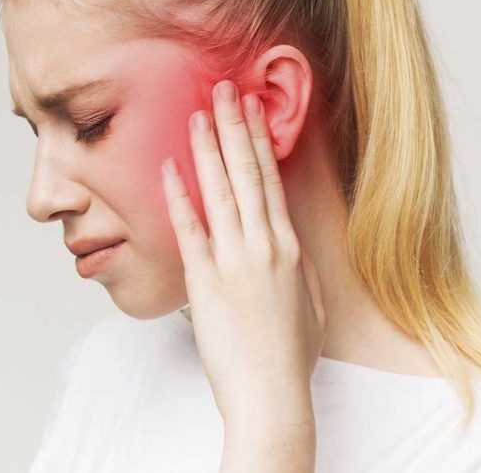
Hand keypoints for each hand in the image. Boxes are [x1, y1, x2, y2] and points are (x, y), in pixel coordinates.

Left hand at [160, 79, 328, 426]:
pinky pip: (189, 228)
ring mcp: (233, 259)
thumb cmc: (291, 354)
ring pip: (220, 190)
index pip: (272, 180)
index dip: (261, 140)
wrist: (270, 392)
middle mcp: (263, 244)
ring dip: (207, 147)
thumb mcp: (310, 302)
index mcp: (289, 247)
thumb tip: (289, 243)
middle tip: (225, 89)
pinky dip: (178, 195)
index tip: (253, 109)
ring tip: (197, 112)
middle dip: (234, 126)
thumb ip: (299, 266)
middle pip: (247, 172)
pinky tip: (169, 167)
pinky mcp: (204, 279)